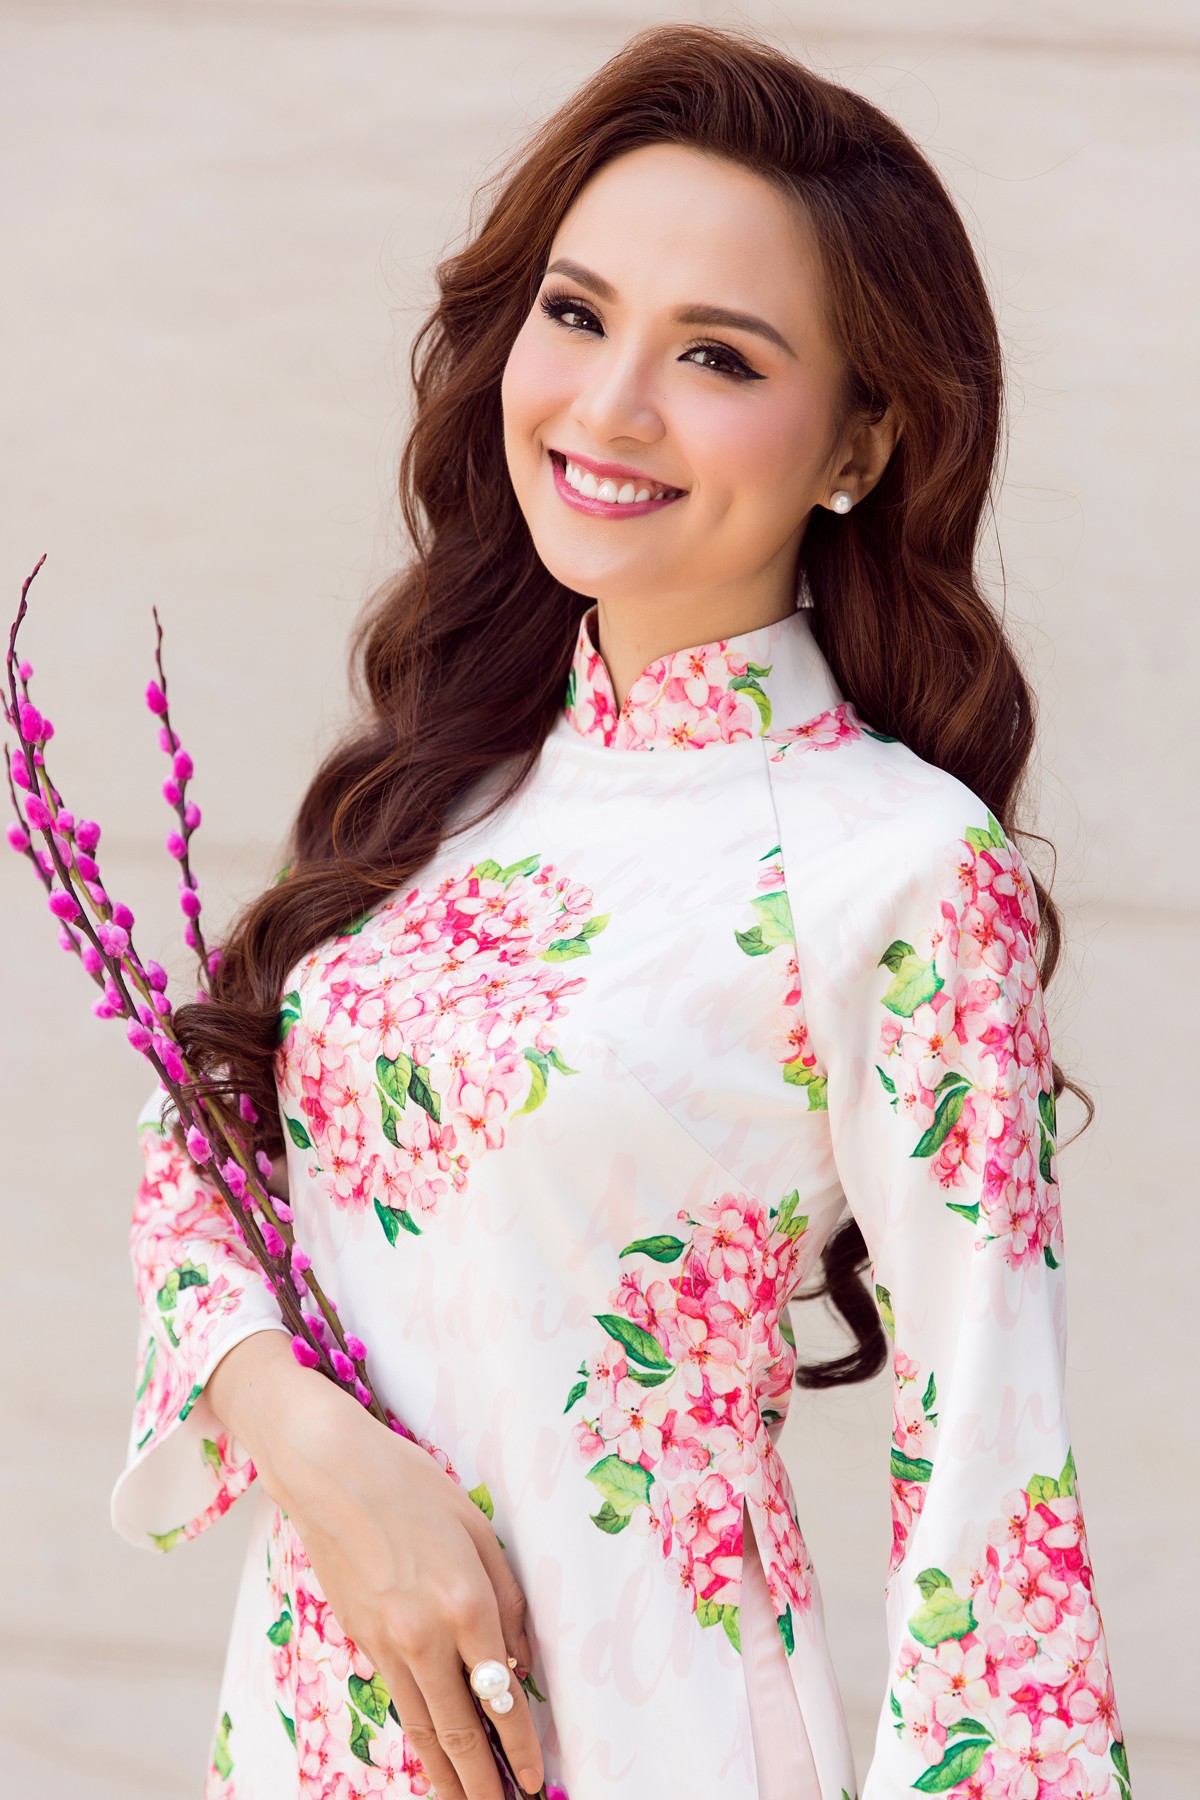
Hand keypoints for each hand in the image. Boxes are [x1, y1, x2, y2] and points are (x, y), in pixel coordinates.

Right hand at [207, 1332, 544, 1799]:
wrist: (332, 1473)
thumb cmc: (413, 1487)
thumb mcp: (480, 1530)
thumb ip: (508, 1600)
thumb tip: (520, 1662)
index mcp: (466, 1603)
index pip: (500, 1696)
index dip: (519, 1744)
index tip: (535, 1778)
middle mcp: (426, 1635)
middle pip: (458, 1730)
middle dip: (484, 1780)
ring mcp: (388, 1643)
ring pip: (423, 1728)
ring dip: (448, 1775)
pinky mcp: (362, 1641)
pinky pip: (399, 1700)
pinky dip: (419, 1735)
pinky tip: (433, 1755)